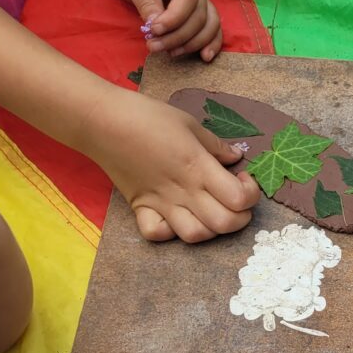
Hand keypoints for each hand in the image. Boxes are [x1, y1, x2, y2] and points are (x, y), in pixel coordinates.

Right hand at [76, 86, 258, 241]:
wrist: (102, 121)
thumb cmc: (147, 116)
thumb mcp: (189, 123)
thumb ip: (216, 145)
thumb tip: (236, 158)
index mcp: (198, 167)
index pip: (239, 198)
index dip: (251, 193)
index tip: (243, 178)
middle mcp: (183, 191)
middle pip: (225, 224)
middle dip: (241, 216)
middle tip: (235, 199)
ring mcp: (161, 204)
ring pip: (196, 236)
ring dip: (211, 229)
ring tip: (210, 210)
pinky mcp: (140, 208)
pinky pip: (157, 234)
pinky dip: (170, 233)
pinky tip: (176, 218)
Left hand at [102, 0, 222, 61]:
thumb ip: (146, 1)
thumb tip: (157, 27)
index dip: (175, 18)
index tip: (154, 30)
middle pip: (200, 14)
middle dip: (178, 36)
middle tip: (153, 46)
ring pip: (209, 23)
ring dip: (193, 43)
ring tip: (170, 52)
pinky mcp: (196, 7)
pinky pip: (210, 25)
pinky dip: (210, 42)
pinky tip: (204, 56)